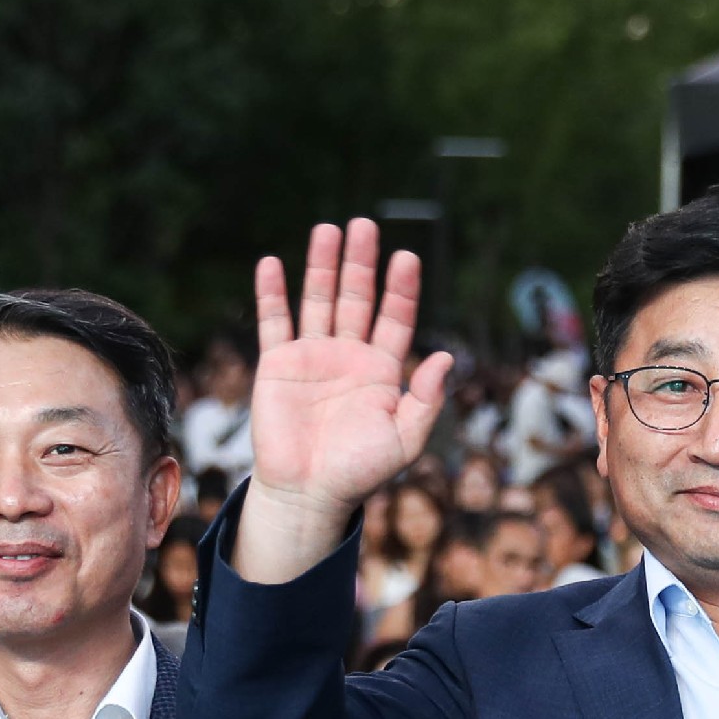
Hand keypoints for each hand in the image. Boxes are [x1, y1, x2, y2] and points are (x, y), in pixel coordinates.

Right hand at [231, 219, 452, 582]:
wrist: (309, 493)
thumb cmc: (359, 471)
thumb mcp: (405, 439)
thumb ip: (426, 399)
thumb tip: (447, 356)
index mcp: (382, 370)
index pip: (395, 318)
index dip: (401, 289)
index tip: (406, 258)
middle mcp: (349, 355)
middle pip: (357, 298)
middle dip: (361, 263)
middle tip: (365, 225)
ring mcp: (312, 356)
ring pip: (319, 300)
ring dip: (323, 266)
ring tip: (328, 230)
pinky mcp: (278, 364)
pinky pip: (275, 322)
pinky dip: (272, 293)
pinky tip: (273, 263)